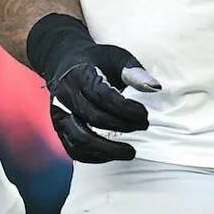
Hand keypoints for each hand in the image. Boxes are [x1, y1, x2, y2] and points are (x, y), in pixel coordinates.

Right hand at [26, 13, 158, 162]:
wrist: (65, 62)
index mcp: (79, 75)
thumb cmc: (97, 61)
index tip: (144, 114)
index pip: (102, 97)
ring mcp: (59, 114)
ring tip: (130, 152)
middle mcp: (65, 96)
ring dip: (107, 149)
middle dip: (122, 126)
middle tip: (143, 127)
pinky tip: (112, 154)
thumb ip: (134, 72)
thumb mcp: (116, 58)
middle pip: (93, 118)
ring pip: (80, 139)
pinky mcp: (58, 128)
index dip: (126, 109)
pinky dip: (94, 156)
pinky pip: (74, 149)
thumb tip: (155, 87)